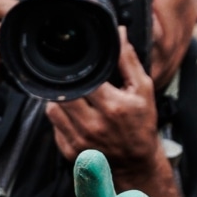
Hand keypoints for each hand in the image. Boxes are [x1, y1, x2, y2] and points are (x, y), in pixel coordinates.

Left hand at [47, 27, 158, 170]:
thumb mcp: (143, 90)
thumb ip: (128, 61)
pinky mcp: (69, 150)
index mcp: (113, 107)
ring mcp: (79, 139)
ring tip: (73, 96)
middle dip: (67, 84)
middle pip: (64, 94)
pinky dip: (60, 116)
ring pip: (53, 108)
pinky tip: (73, 114)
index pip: (84, 80)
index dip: (79, 69)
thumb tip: (119, 33)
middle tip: (74, 80)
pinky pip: (53, 125)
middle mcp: (94, 125)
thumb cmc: (141, 124)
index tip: (79, 64)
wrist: (136, 162)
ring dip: (60, 100)